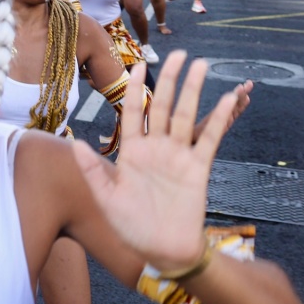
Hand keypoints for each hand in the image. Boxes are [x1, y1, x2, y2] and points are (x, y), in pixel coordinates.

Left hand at [70, 52, 238, 275]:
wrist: (162, 251)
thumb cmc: (130, 227)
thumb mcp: (106, 200)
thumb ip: (93, 171)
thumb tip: (77, 143)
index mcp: (132, 152)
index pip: (132, 112)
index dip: (136, 87)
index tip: (139, 62)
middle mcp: (156, 148)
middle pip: (162, 106)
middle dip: (169, 79)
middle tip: (179, 53)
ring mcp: (178, 156)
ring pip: (185, 116)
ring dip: (193, 91)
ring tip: (201, 65)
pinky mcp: (198, 168)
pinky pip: (210, 139)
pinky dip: (218, 119)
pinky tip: (226, 98)